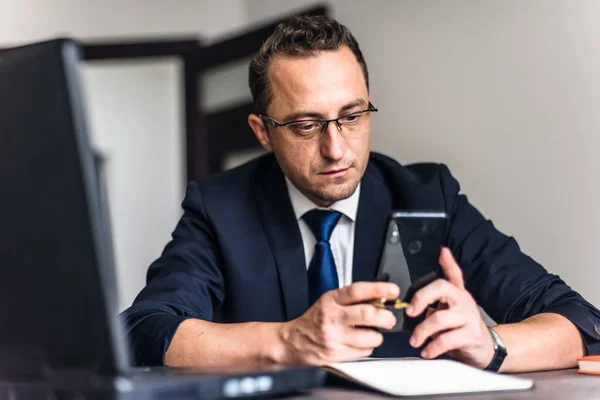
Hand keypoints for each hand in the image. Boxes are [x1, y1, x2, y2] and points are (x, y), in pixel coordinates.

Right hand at [277, 282, 398, 364]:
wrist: (291, 342)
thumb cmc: (314, 320)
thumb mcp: (330, 301)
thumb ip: (353, 298)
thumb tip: (381, 292)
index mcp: (331, 300)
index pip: (357, 291)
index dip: (378, 289)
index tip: (393, 290)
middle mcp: (332, 317)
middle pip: (368, 314)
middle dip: (386, 317)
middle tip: (389, 319)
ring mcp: (334, 337)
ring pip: (370, 337)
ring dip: (377, 336)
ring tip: (371, 333)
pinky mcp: (336, 355)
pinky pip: (364, 352)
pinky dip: (367, 348)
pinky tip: (357, 343)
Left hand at [407, 248, 494, 368]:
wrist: (486, 349)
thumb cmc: (462, 327)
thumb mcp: (450, 308)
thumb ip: (438, 295)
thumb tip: (427, 278)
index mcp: (457, 293)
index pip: (453, 274)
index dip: (448, 262)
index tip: (441, 252)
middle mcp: (464, 301)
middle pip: (442, 288)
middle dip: (421, 298)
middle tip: (410, 312)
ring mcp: (469, 318)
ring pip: (439, 318)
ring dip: (422, 331)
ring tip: (415, 340)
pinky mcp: (471, 336)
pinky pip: (446, 340)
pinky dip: (432, 347)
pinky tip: (427, 351)